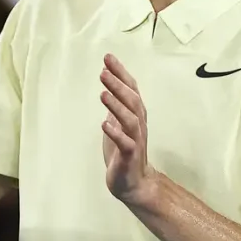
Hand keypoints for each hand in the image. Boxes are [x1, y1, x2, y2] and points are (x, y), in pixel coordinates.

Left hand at [100, 53, 155, 205]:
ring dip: (117, 105)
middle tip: (104, 71)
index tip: (108, 58)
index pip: (131, 89)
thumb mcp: (118, 124)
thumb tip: (109, 83)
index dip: (121, 73)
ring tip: (103, 93)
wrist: (134, 183)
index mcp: (135, 115)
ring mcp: (135, 141)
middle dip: (119, 84)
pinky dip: (115, 133)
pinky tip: (104, 124)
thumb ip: (116, 105)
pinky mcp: (130, 157)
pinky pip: (126, 143)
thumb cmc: (124, 152)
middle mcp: (138, 125)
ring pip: (131, 119)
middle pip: (132, 100)